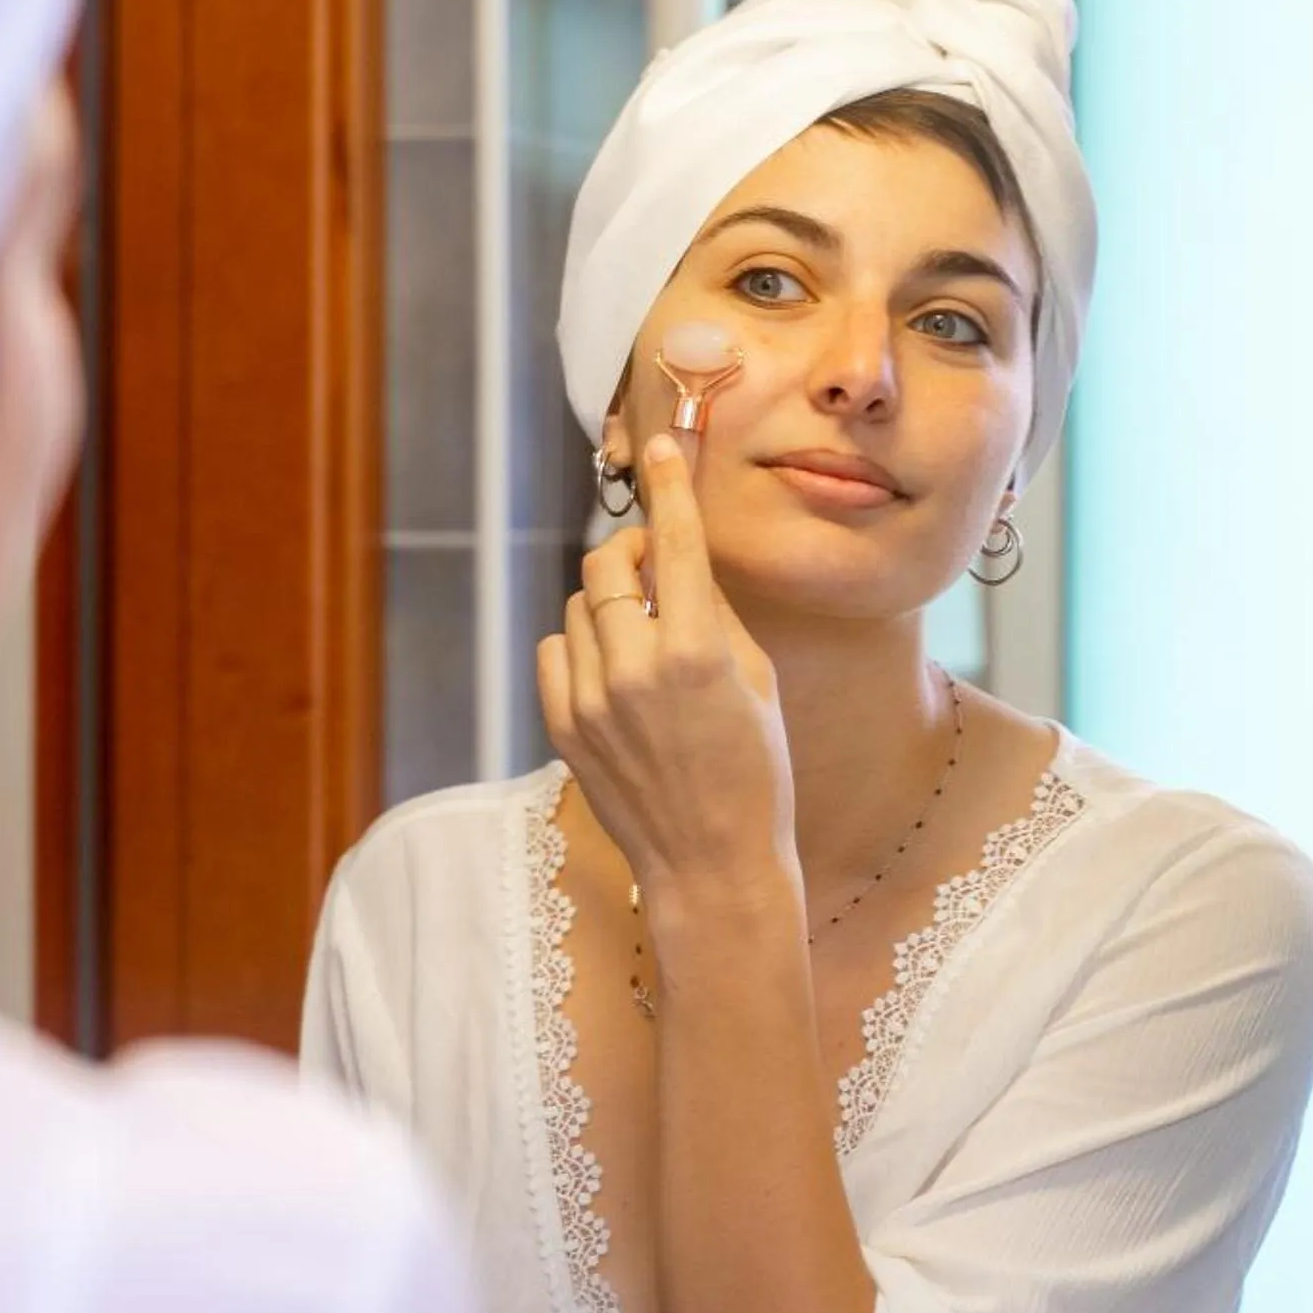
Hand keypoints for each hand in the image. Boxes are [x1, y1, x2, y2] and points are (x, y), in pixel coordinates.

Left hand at [537, 432, 797, 925]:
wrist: (711, 862)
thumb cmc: (755, 772)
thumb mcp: (757, 680)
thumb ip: (712, 613)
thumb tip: (679, 562)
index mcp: (696, 651)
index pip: (673, 540)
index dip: (668, 485)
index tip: (662, 449)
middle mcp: (634, 669)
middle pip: (605, 563)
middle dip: (629, 552)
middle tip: (652, 567)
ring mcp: (591, 700)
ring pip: (578, 606)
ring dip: (608, 604)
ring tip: (642, 640)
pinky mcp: (563, 726)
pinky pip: (556, 651)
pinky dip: (580, 646)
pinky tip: (612, 674)